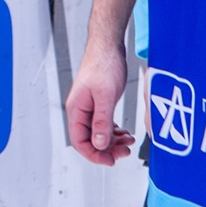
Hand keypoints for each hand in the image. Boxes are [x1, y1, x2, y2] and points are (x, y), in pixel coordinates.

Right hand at [66, 0, 140, 164]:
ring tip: (129, 142)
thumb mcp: (105, 96)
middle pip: (89, 140)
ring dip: (112, 141)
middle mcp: (80, 110)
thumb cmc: (104, 65)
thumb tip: (99, 145)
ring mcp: (88, 106)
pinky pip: (103, 124)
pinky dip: (114, 131)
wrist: (108, 45)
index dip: (94, 154)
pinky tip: (125, 132)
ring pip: (97, 133)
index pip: (80, 141)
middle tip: (125, 152)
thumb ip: (101, 122)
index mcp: (76, 109)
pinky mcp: (98, 102)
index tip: (111, 161)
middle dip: (106, 149)